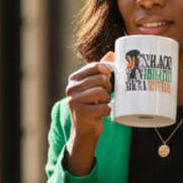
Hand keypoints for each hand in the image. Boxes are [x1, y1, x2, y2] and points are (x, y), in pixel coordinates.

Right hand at [63, 52, 114, 175]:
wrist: (84, 129)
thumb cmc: (90, 104)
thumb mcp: (92, 86)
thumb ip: (99, 70)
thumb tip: (111, 53)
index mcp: (73, 79)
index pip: (95, 67)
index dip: (107, 72)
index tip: (109, 78)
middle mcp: (71, 89)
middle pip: (100, 80)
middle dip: (108, 87)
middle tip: (106, 94)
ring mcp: (74, 101)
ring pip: (102, 93)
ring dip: (107, 99)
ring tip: (103, 103)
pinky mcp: (81, 113)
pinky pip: (103, 108)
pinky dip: (106, 111)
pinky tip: (101, 113)